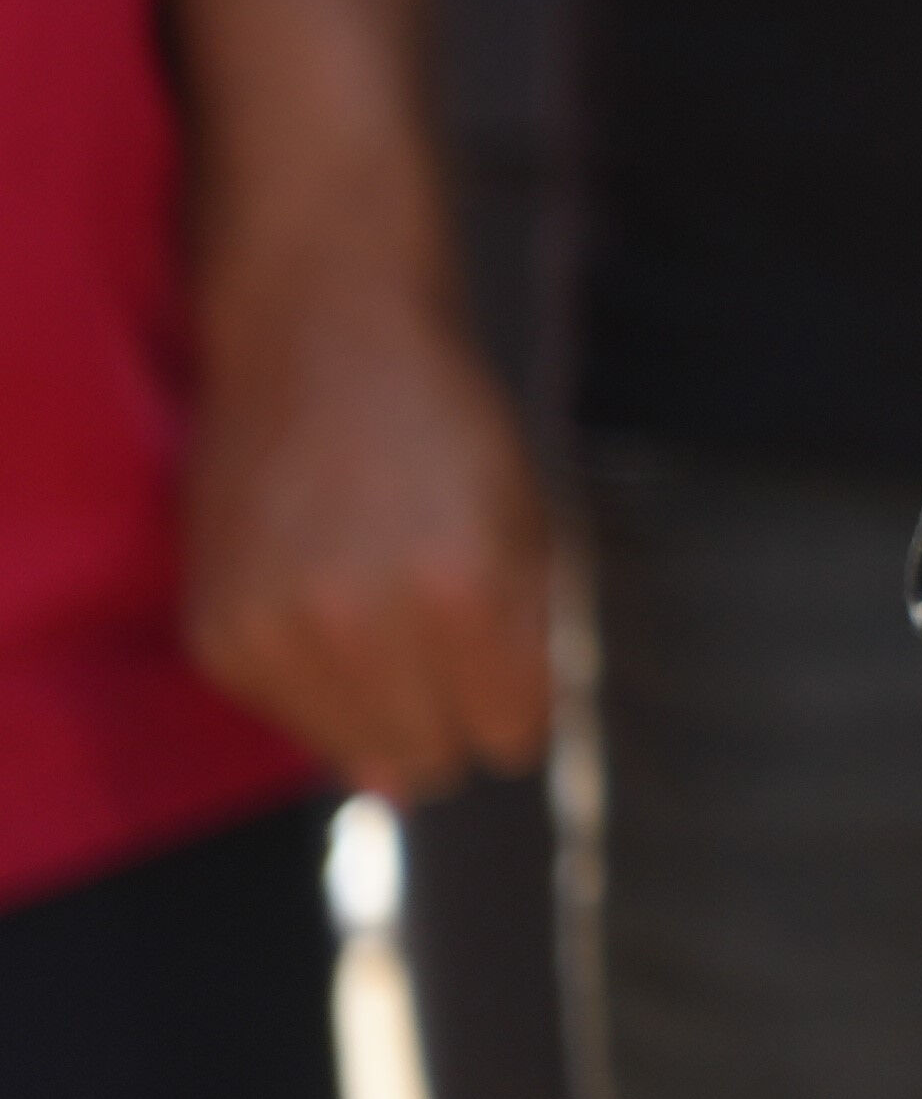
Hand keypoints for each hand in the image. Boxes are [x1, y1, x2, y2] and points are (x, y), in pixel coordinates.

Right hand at [183, 262, 550, 795]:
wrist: (318, 339)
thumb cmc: (442, 422)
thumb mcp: (527, 517)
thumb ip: (524, 639)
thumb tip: (490, 754)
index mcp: (461, 589)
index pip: (510, 735)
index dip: (522, 706)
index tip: (514, 668)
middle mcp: (360, 623)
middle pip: (429, 760)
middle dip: (454, 715)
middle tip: (448, 640)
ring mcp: (276, 635)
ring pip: (356, 756)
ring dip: (384, 706)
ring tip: (387, 612)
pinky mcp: (216, 638)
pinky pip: (288, 717)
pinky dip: (317, 683)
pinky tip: (328, 606)